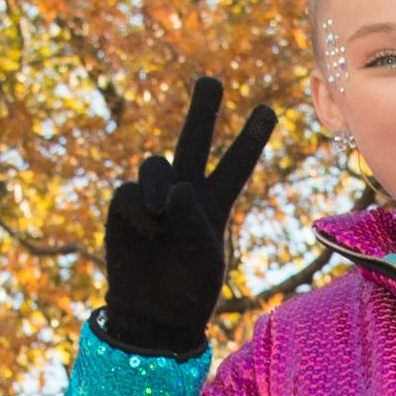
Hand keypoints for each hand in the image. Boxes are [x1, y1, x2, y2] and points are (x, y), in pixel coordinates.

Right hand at [101, 75, 277, 353]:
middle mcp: (184, 193)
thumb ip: (193, 218)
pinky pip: (131, 193)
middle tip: (212, 81)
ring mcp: (153, 198)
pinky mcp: (125, 208)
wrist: (153, 315)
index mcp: (215, 204)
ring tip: (163, 214)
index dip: (250, 138)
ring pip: (156, 164)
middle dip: (202, 110)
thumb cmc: (187, 290)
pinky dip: (141, 211)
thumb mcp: (204, 255)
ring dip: (160, 184)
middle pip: (193, 140)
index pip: (235, 164)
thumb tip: (172, 187)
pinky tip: (149, 232)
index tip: (270, 110)